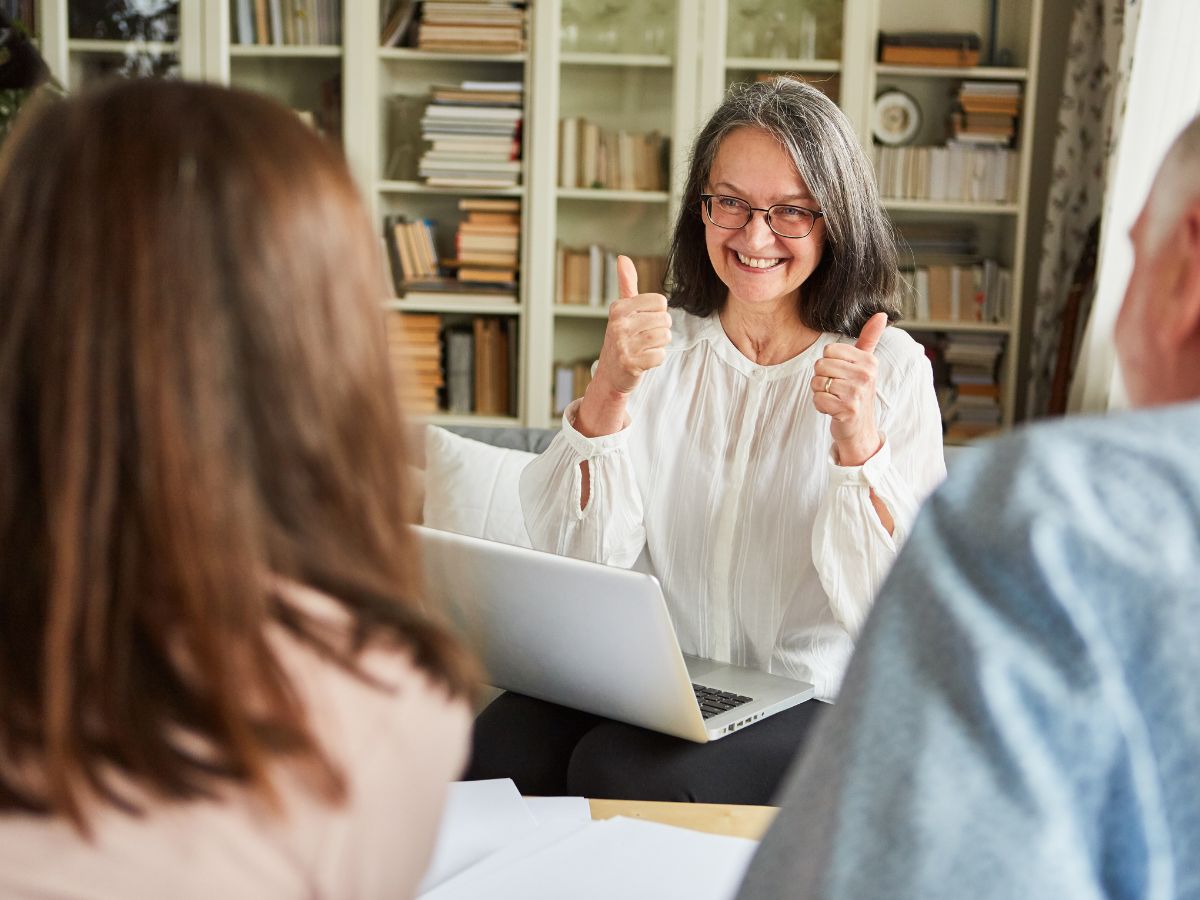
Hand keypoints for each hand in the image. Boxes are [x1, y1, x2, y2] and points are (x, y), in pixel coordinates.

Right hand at [591, 255, 671, 396]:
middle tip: (645, 338)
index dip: (658, 313)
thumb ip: (626, 284)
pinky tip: (644, 360)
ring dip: (659, 345)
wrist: (610, 375)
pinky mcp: (631, 363)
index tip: (644, 322)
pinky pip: (660, 356)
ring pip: (664, 337)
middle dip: (661, 330)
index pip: (660, 302)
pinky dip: (656, 360)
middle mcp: (619, 324)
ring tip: (644, 348)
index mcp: (619, 308)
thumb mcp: (621, 311)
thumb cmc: (621, 339)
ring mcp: (624, 345)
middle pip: (665, 320)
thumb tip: (623, 258)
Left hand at [811, 312, 886, 465]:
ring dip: (820, 393)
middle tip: (837, 389)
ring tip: (835, 399)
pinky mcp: (847, 409)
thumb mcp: (865, 365)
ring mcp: (857, 393)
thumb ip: (870, 338)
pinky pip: (817, 399)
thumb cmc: (858, 393)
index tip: (841, 375)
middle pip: (820, 365)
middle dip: (822, 379)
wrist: (861, 429)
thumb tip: (881, 314)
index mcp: (868, 361)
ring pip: (816, 382)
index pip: (829, 350)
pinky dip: (820, 406)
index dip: (828, 363)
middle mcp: (865, 375)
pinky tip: (833, 410)